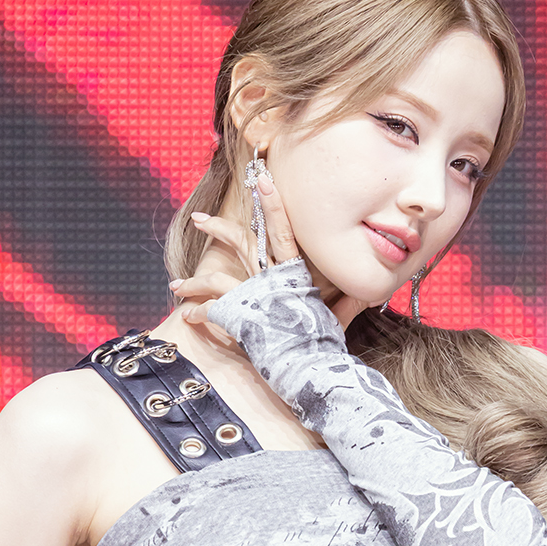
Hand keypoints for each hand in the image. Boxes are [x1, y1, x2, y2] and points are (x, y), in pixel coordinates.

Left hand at [172, 176, 367, 329]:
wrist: (310, 365)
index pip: (282, 229)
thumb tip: (370, 293)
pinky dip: (198, 313)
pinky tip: (188, 316)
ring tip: (176, 285)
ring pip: (216, 279)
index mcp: (295, 272)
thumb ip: (349, 302)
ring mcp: (254, 297)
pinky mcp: (239, 317)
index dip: (272, 204)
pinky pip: (211, 310)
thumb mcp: (338, 317)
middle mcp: (272, 278)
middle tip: (198, 219)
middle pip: (243, 242)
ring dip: (193, 281)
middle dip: (218, 227)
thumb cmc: (325, 342)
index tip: (262, 180)